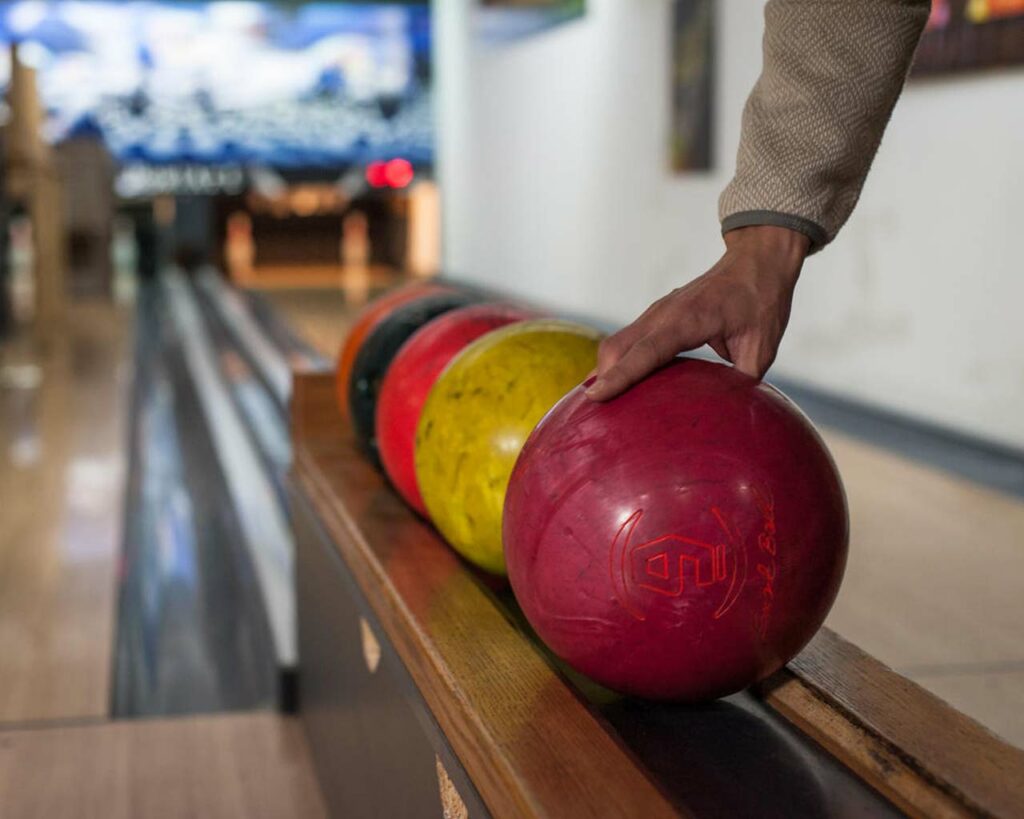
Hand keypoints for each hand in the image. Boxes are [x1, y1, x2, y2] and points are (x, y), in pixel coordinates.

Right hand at [585, 225, 809, 400]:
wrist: (757, 262)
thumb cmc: (763, 302)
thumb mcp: (762, 347)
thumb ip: (742, 383)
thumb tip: (729, 417)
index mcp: (690, 318)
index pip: (646, 351)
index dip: (620, 376)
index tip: (596, 397)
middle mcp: (664, 313)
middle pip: (618, 348)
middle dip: (603, 380)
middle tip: (595, 416)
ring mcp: (657, 312)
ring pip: (617, 343)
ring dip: (605, 372)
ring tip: (601, 406)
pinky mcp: (656, 316)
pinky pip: (627, 341)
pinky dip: (616, 363)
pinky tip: (617, 386)